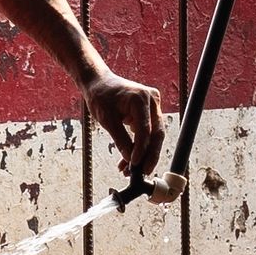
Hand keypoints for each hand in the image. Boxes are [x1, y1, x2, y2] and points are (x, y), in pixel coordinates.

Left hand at [85, 69, 165, 185]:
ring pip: (153, 135)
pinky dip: (140, 146)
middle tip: (143, 171)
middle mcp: (152, 100)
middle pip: (156, 133)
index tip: (135, 164)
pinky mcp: (149, 112)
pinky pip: (148, 132)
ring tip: (132, 170)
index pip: (145, 129)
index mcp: (141, 98)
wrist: (99, 83)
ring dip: (144, 153)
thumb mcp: (107, 119)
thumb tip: (130, 159)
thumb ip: (120, 139)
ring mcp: (153, 105)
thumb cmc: (100, 96)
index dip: (141, 149)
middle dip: (150, 154)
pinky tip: (130, 161)